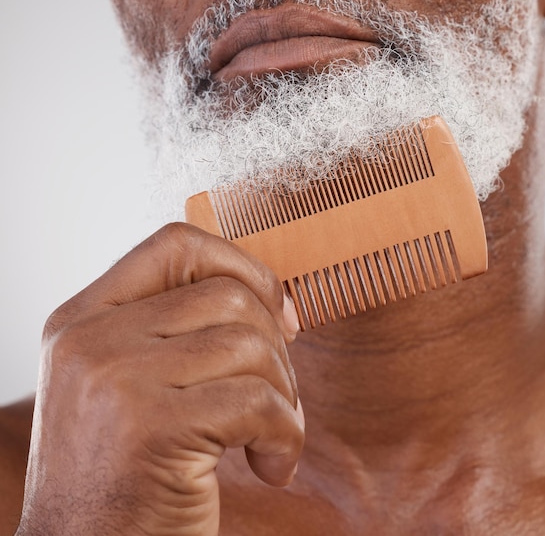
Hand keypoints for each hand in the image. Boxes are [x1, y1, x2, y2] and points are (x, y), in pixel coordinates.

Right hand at [17, 223, 302, 534]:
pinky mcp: (152, 429)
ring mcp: (116, 380)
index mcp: (83, 319)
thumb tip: (274, 298)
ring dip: (285, 395)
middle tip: (277, 397)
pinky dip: (285, 435)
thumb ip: (176, 330)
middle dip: (276, 346)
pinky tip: (271, 465)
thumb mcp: (129, 385)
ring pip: (250, 345)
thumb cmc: (123, 474)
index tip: (278, 314)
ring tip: (272, 437)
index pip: (176, 245)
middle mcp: (90, 340)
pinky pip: (259, 403)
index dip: (241, 267)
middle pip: (227, 295)